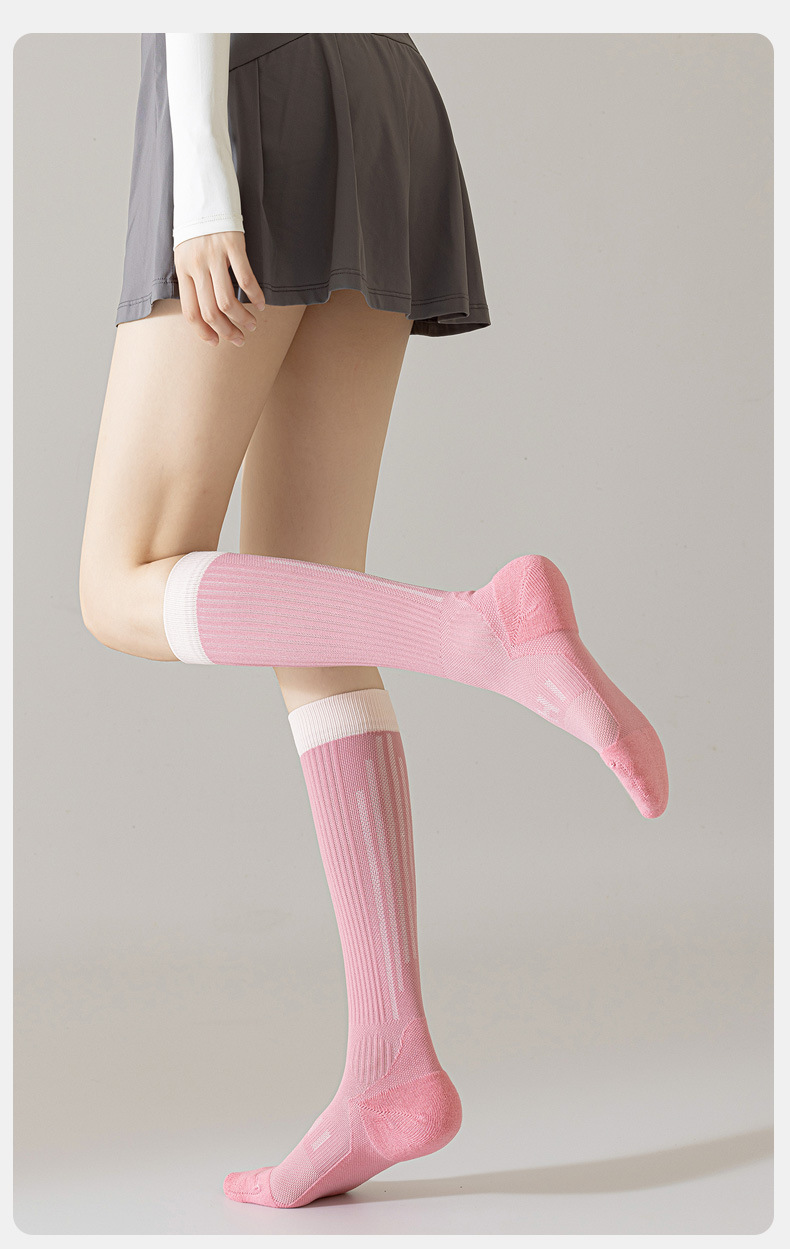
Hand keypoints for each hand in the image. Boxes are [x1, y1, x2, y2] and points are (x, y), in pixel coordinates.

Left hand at [173, 231, 266, 346]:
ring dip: (242, 319)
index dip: (204, 332)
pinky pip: (245, 279)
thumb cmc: (196, 227)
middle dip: (227, 332)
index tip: (216, 342)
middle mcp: (197, 265)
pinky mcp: (232, 245)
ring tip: (252, 325)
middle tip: (240, 339)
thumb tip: (207, 310)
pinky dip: (255, 296)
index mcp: (183, 270)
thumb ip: (193, 279)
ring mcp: (214, 255)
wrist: (202, 191)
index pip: (191, 312)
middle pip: (211, 311)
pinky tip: (261, 304)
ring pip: (228, 301)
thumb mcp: (185, 254)